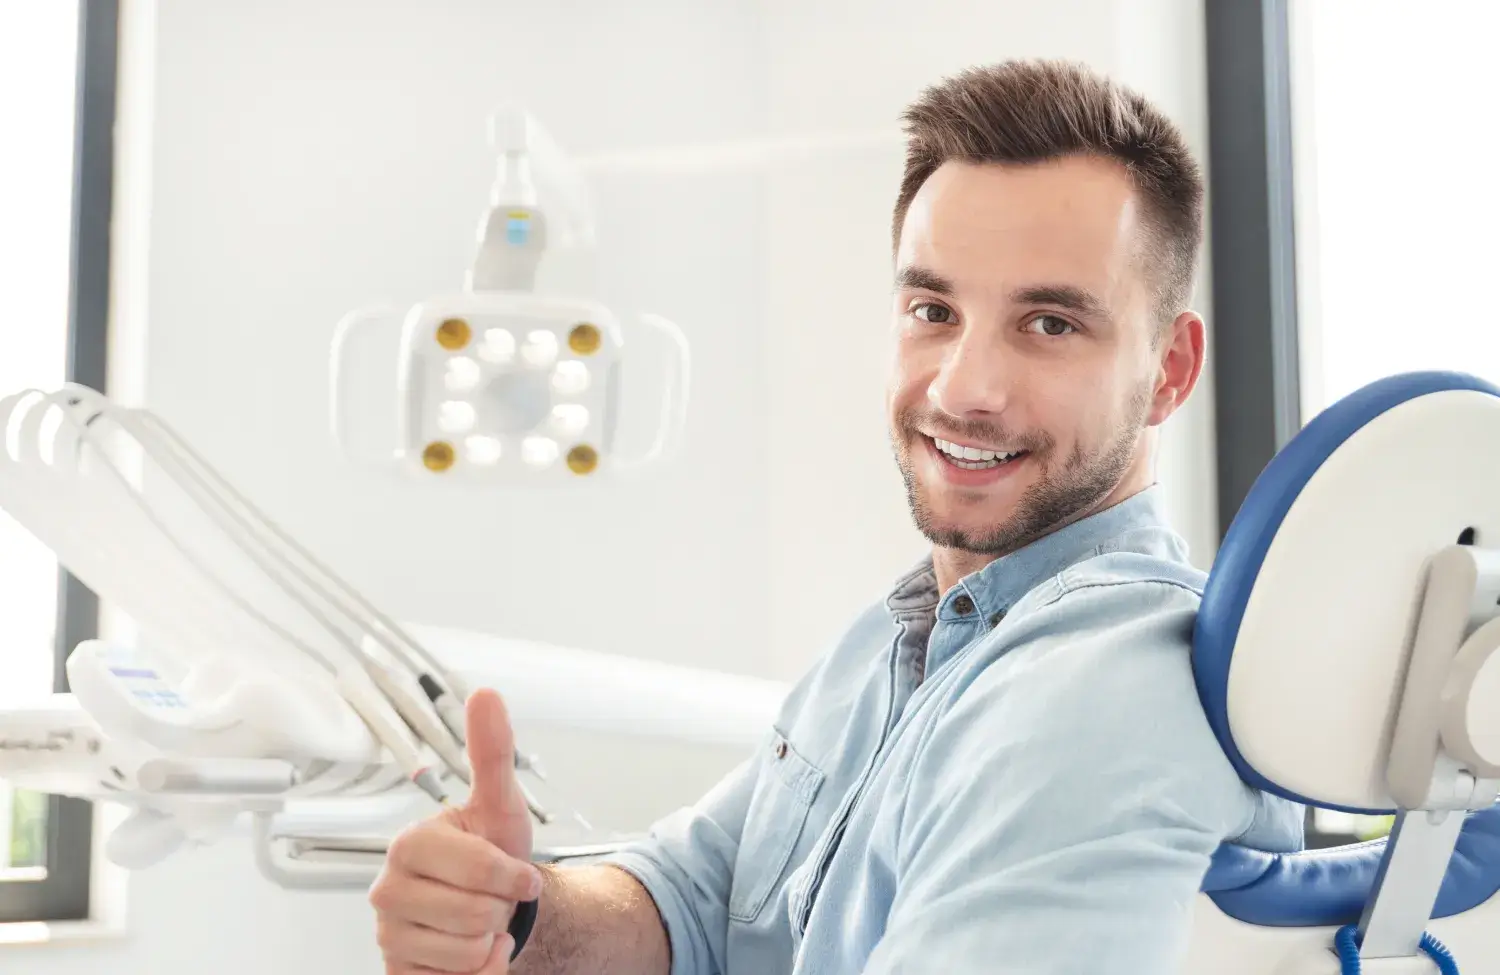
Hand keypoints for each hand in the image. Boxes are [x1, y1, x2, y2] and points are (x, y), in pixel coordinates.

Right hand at [371, 689, 542, 973]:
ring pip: (468, 951)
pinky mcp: (398, 972)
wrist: (493, 906)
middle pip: (475, 915)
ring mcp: (389, 935)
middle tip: (492, 896)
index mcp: (409, 845)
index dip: (514, 876)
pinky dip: (481, 970)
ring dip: (492, 940)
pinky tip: (471, 950)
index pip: (481, 870)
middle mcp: (388, 891)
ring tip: (481, 919)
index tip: (520, 874)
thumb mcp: (502, 803)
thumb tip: (485, 694)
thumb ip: (493, 752)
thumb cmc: (494, 853)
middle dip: (502, 908)